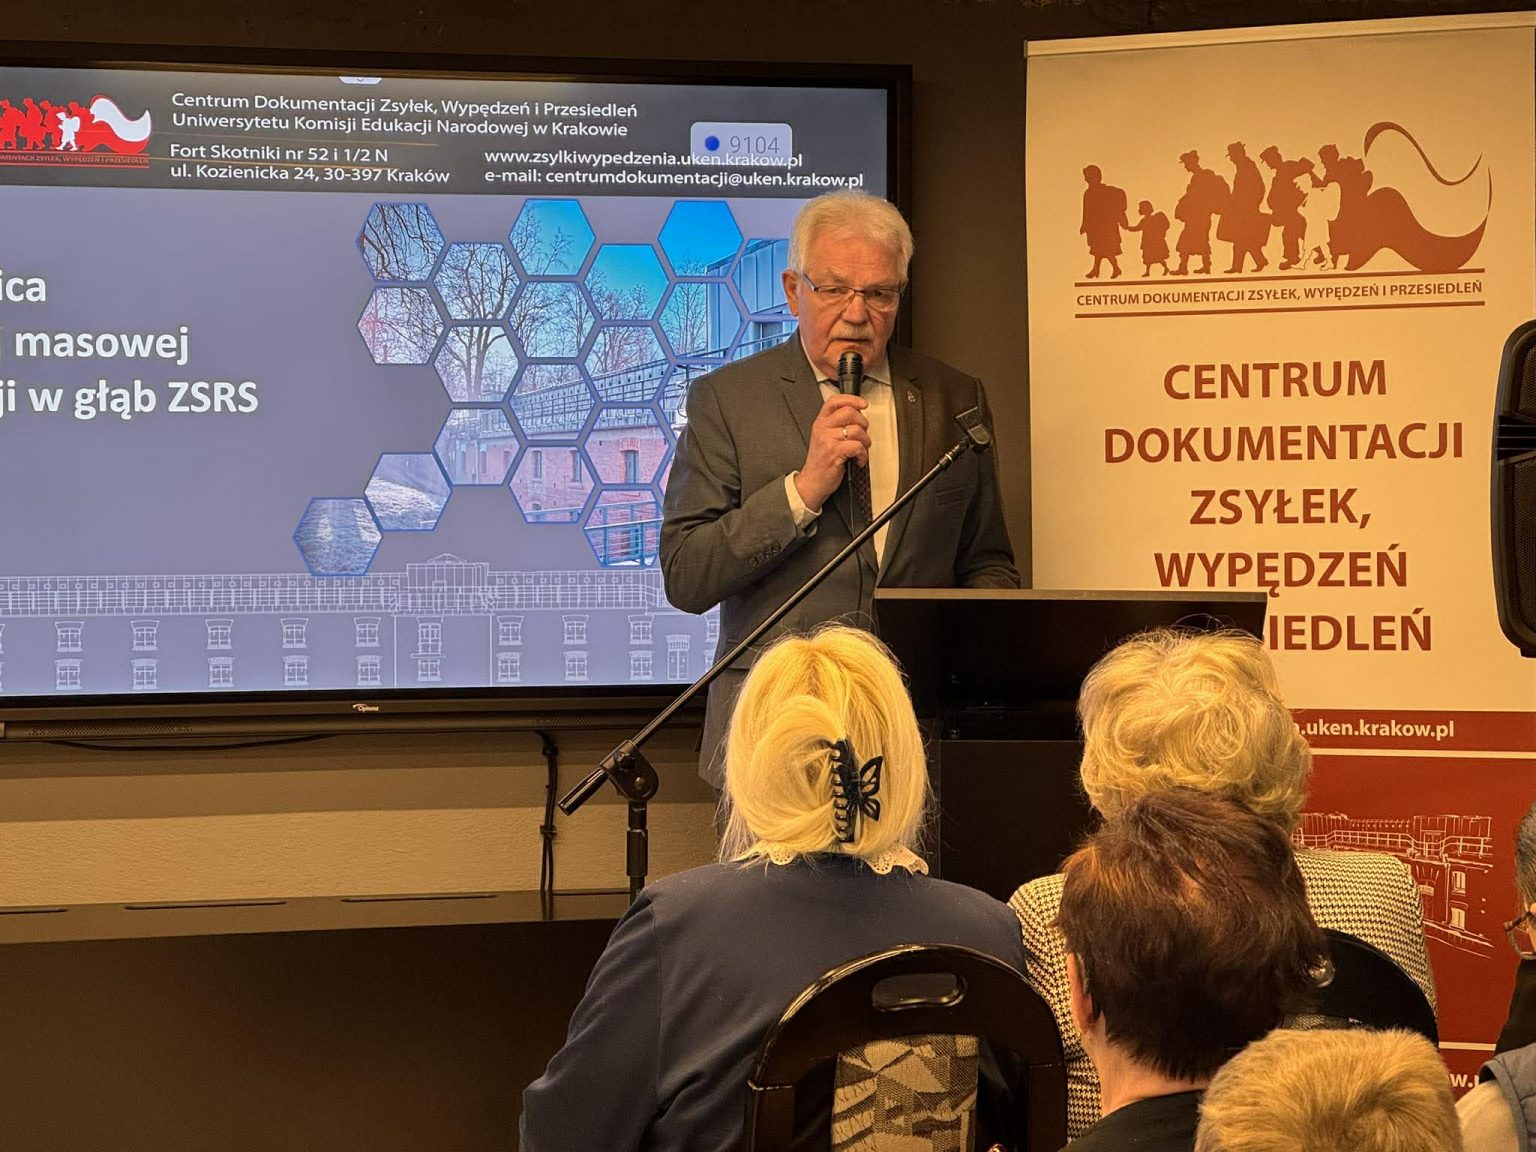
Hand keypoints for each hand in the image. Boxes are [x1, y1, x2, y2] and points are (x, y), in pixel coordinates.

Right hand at [794, 393, 868, 511]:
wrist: (812, 482)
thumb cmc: (821, 462)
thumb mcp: (824, 439)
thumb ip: (836, 426)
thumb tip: (857, 416)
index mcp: (820, 423)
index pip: (835, 401)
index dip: (852, 399)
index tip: (863, 404)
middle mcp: (823, 428)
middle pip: (850, 412)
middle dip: (863, 423)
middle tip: (862, 435)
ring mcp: (828, 440)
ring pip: (857, 430)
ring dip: (865, 442)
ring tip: (860, 450)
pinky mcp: (835, 452)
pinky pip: (858, 446)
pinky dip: (863, 455)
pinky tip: (858, 459)